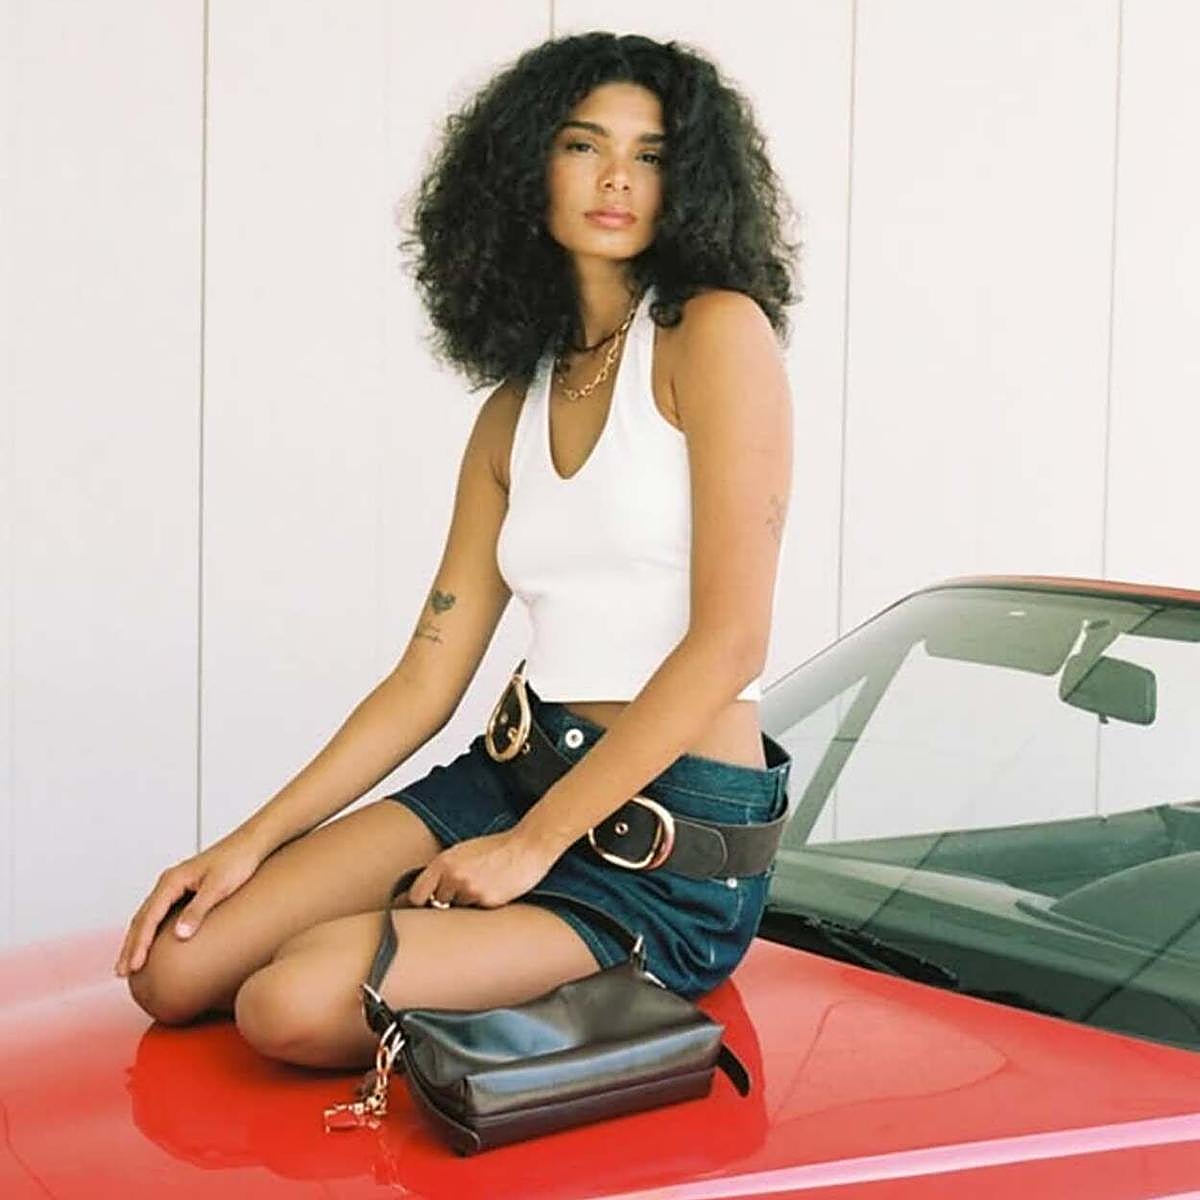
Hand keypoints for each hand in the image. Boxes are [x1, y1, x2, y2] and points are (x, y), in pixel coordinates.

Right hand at [113, 829, 268, 976]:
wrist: (250, 844)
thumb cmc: (237, 861)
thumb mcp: (218, 887)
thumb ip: (198, 910)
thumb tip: (179, 935)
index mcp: (172, 881)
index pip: (148, 917)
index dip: (140, 943)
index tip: (133, 966)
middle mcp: (168, 882)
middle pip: (142, 918)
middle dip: (130, 945)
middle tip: (121, 972)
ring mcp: (174, 885)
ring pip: (147, 915)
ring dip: (136, 939)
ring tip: (128, 963)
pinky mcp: (184, 889)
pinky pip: (159, 912)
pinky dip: (149, 929)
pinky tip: (150, 942)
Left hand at [405, 827, 559, 909]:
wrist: (526, 846)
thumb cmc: (496, 847)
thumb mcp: (463, 851)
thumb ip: (444, 869)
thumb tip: (427, 891)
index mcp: (444, 862)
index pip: (416, 895)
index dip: (419, 902)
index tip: (423, 904)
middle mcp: (454, 877)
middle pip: (437, 904)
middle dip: (448, 899)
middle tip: (465, 887)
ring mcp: (470, 891)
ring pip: (458, 908)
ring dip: (467, 901)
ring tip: (483, 884)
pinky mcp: (487, 902)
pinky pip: (477, 912)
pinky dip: (483, 904)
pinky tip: (494, 888)